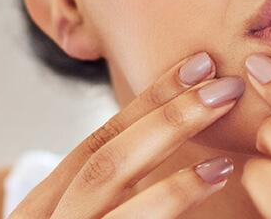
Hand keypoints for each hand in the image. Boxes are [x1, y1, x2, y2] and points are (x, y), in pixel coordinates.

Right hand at [8, 51, 245, 217]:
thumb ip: (121, 202)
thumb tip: (176, 163)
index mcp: (48, 207)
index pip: (97, 143)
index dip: (148, 102)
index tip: (198, 66)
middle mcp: (47, 217)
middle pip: (103, 153)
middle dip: (164, 112)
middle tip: (223, 84)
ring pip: (107, 176)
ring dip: (169, 139)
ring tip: (223, 120)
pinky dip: (170, 194)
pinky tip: (213, 175)